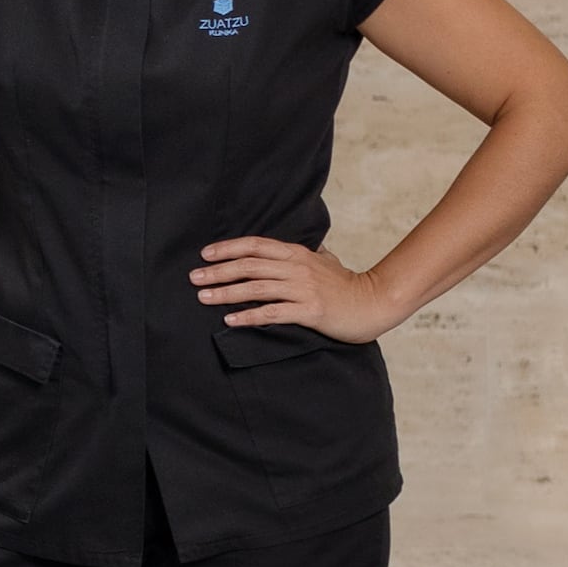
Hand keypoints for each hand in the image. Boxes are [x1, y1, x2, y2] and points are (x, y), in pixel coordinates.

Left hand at [192, 234, 401, 343]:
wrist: (374, 303)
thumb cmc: (347, 285)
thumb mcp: (326, 261)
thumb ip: (310, 253)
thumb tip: (305, 245)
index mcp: (297, 254)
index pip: (256, 245)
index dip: (228, 248)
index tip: (205, 254)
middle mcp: (297, 268)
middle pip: (249, 266)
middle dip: (218, 271)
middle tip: (194, 278)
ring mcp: (303, 289)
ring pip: (257, 288)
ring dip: (227, 292)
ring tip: (204, 297)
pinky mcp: (309, 311)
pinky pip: (272, 313)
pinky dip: (249, 316)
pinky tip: (230, 320)